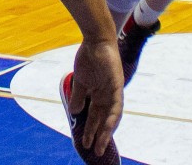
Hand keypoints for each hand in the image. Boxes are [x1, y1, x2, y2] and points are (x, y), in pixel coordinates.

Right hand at [67, 38, 123, 158]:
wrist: (95, 39)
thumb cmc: (88, 57)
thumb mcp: (80, 81)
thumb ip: (78, 97)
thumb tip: (74, 112)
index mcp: (99, 94)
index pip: (96, 116)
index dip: (92, 129)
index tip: (86, 141)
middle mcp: (108, 95)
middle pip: (104, 119)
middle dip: (99, 135)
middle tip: (94, 151)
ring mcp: (114, 90)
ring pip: (112, 116)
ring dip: (106, 132)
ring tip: (99, 145)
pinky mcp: (117, 84)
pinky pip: (116, 105)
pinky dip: (112, 117)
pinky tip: (107, 128)